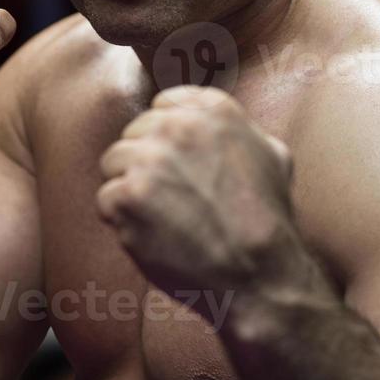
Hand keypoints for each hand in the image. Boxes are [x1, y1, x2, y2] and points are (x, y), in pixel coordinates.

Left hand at [97, 86, 332, 319]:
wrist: (260, 273)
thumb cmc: (268, 220)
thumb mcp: (273, 156)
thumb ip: (239, 129)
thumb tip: (213, 118)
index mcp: (212, 108)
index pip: (162, 106)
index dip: (165, 139)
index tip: (179, 166)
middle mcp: (178, 125)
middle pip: (134, 134)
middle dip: (146, 164)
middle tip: (174, 199)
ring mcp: (151, 159)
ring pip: (113, 162)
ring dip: (130, 190)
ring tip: (163, 217)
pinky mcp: (128, 194)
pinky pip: (106, 198)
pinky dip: (122, 221)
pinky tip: (153, 234)